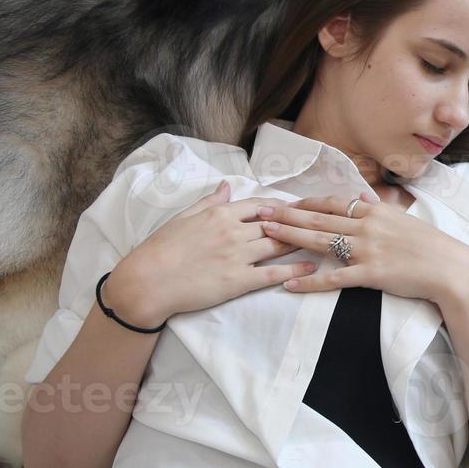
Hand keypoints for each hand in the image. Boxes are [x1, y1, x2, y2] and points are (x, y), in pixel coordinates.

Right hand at [105, 180, 316, 326]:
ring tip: (320, 240)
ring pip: (278, 244)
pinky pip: (273, 273)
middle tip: (319, 221)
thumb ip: (209, 201)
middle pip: (275, 223)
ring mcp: (237, 256)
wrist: (147, 281)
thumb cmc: (160, 249)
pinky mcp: (239, 280)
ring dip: (301, 241)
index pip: (259, 205)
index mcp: (219, 213)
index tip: (296, 206)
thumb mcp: (183, 217)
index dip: (280, 206)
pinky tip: (310, 267)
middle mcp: (232, 231)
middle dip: (298, 222)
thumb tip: (227, 186)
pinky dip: (295, 270)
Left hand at [256, 192, 468, 302]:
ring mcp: (367, 250)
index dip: (305, 202)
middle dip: (287, 214)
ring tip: (267, 236)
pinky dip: (310, 282)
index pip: (332, 202)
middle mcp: (367, 226)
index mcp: (374, 211)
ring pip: (321, 241)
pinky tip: (290, 284)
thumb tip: (362, 197)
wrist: (450, 268)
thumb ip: (379, 209)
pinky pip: (334, 279)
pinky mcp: (370, 274)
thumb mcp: (403, 220)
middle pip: (319, 218)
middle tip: (261, 212)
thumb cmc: (429, 245)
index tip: (285, 202)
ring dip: (291, 238)